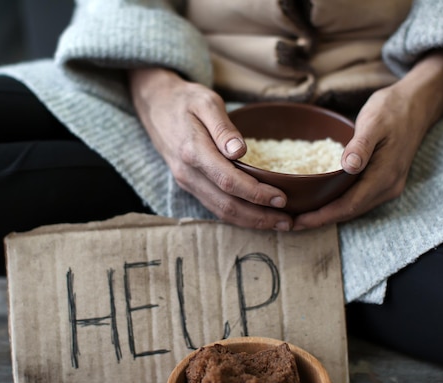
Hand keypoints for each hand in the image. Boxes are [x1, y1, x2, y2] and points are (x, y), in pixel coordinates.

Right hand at [128, 68, 292, 230]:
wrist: (155, 104)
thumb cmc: (184, 100)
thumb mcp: (206, 101)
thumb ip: (222, 127)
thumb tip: (239, 151)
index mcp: (193, 151)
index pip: (228, 181)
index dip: (256, 194)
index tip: (281, 198)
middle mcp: (187, 172)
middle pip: (226, 205)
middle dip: (259, 217)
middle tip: (288, 221)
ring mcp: (186, 181)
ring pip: (220, 211)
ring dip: (250, 222)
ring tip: (278, 223)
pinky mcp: (189, 185)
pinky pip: (214, 206)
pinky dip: (238, 216)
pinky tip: (257, 216)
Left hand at [293, 48, 442, 229]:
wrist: (417, 104)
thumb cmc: (393, 109)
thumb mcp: (374, 121)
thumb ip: (362, 145)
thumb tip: (350, 166)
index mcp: (384, 176)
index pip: (349, 205)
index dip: (322, 216)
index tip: (298, 221)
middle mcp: (388, 187)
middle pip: (349, 212)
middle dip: (320, 220)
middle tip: (290, 223)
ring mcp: (387, 185)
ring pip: (353, 208)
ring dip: (328, 215)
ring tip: (300, 216)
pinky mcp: (384, 181)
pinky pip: (357, 199)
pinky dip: (337, 204)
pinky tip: (320, 201)